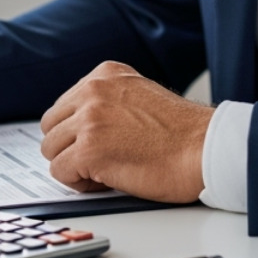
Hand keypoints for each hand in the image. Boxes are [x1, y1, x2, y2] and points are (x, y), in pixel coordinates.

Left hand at [39, 61, 212, 203]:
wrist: (205, 148)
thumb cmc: (182, 133)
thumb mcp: (139, 95)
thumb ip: (109, 101)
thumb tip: (81, 124)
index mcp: (106, 74)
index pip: (64, 104)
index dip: (77, 131)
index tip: (96, 143)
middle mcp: (94, 91)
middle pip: (51, 125)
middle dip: (68, 146)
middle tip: (96, 161)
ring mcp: (89, 119)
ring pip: (51, 149)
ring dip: (73, 165)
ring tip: (104, 171)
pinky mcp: (89, 150)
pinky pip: (60, 171)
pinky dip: (78, 182)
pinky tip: (106, 181)